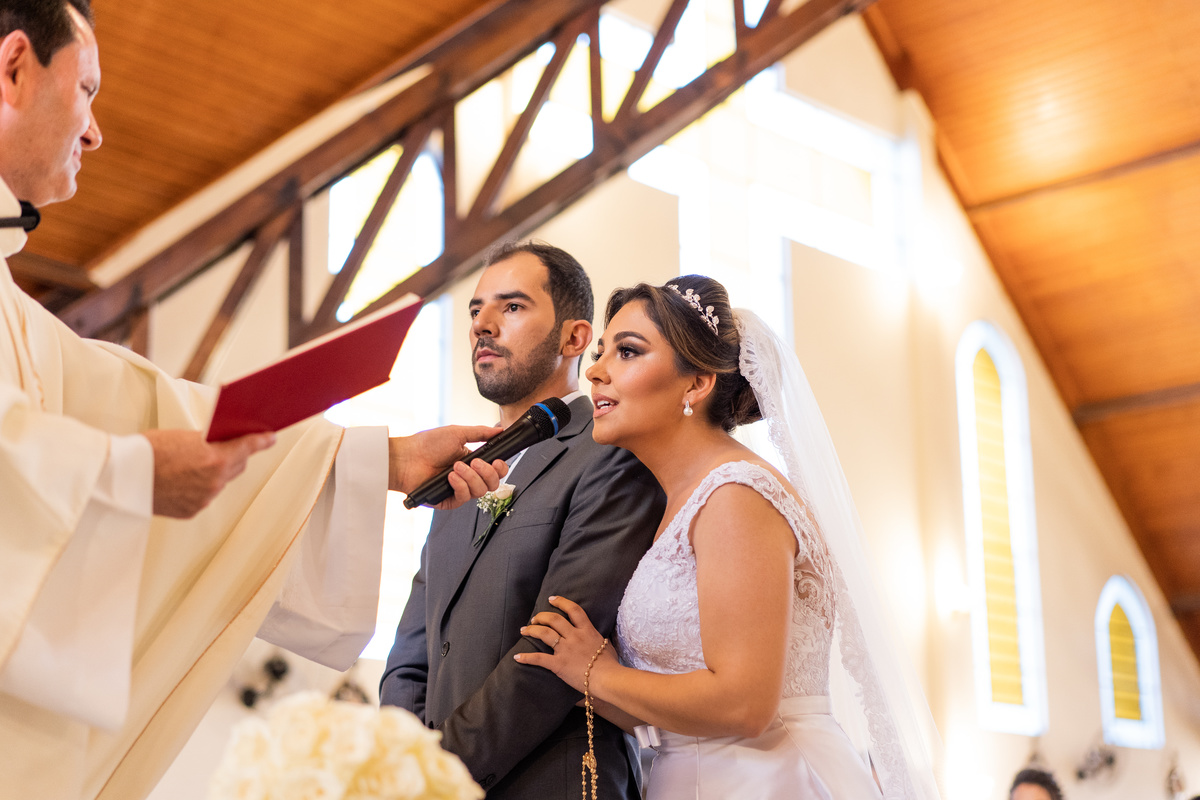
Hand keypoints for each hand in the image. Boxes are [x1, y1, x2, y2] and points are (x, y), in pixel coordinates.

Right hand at [143, 429, 275, 518]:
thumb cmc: (149, 451)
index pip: (247, 447)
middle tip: (230, 446)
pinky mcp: (192, 511)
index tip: (270, 437)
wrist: (123, 477)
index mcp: (216, 460)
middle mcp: (215, 482)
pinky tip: (185, 480)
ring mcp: (204, 499)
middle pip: (236, 466)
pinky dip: (200, 487)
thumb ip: (207, 442)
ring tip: (197, 463)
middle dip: (235, 456)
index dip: (261, 441)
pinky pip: (204, 496)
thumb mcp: (183, 437)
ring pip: (220, 482)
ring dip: (215, 473)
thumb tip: (219, 443)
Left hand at [389, 425, 507, 508]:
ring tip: (455, 467)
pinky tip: (450, 477)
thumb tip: (499, 430)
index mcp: (472, 461)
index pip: (495, 470)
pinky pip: (464, 498)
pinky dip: (460, 486)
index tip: (497, 461)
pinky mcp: (449, 500)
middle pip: (493, 483)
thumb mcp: (457, 433)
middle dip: (487, 472)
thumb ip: (480, 432)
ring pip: (480, 491)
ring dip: (471, 477)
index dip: (500, 467)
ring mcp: (459, 489)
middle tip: (475, 462)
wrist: (407, 458)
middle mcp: (468, 477)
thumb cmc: (427, 444)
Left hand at [515, 596, 615, 692]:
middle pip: (554, 619)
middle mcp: (574, 636)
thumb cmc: (611, 664)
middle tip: (534, 619)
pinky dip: (527, 657)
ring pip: (544, 634)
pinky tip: (517, 657)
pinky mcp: (558, 664)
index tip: (552, 598)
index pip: (573, 610)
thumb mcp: (607, 646)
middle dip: (541, 617)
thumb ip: (599, 640)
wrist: (608, 678)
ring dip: (532, 630)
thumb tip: (600, 639)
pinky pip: (539, 658)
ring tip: (524, 630)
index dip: (561, 602)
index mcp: (587, 630)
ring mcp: (565, 649)